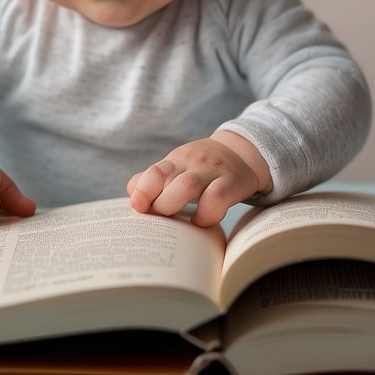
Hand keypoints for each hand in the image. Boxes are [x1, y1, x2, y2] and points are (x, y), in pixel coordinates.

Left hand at [126, 133, 271, 227]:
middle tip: (161, 219)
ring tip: (176, 222)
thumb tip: (132, 191)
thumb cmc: (202, 167)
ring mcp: (212, 171)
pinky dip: (205, 215)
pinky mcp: (232, 183)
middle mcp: (191, 163)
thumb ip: (154, 179)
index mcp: (175, 161)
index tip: (137, 208)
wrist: (241, 152)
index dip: (141, 192)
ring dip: (175, 207)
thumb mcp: (177, 167)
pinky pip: (216, 198)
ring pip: (187, 185)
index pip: (152, 173)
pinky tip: (200, 221)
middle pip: (164, 179)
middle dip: (157, 205)